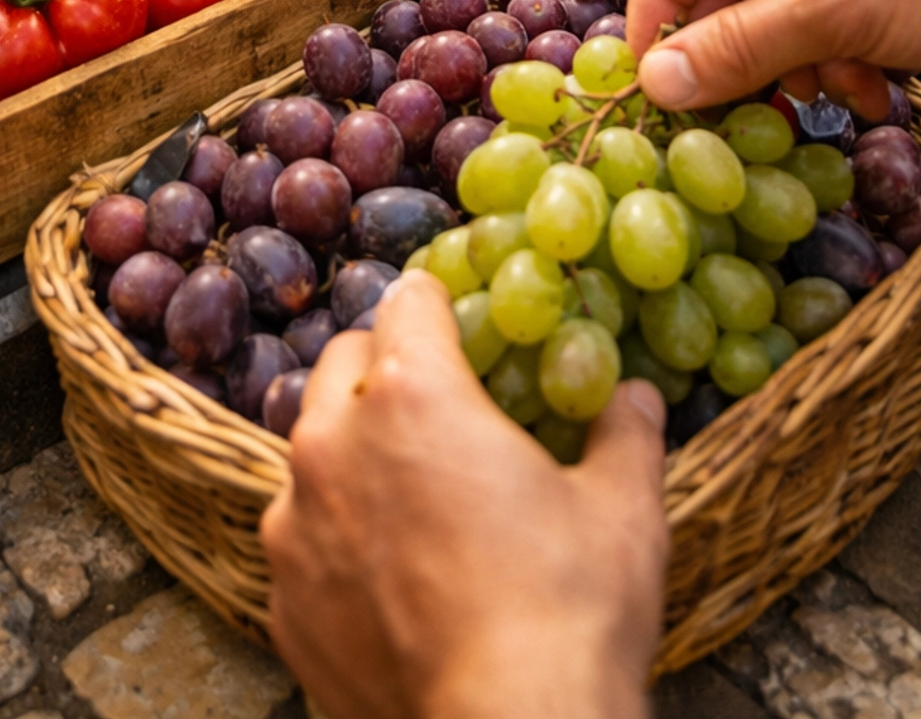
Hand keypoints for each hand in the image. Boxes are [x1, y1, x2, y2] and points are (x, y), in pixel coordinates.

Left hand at [261, 272, 666, 718]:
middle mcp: (334, 444)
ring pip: (313, 453)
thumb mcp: (622, 514)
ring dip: (355, 458)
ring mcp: (296, 526)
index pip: (407, 301)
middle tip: (442, 410)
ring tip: (416, 500)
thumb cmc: (568, 618)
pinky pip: (304, 542)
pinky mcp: (283, 601)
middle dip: (388, 371)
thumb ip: (623, 436)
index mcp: (413, 396)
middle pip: (345, 363)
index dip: (440, 307)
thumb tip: (636, 397)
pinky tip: (393, 580)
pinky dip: (338, 544)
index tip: (461, 326)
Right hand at [628, 0, 920, 118]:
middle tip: (740, 102)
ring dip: (797, 58)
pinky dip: (839, 54)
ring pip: (782, 0)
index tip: (653, 72)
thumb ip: (740, 47)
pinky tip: (873, 88)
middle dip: (743, 43)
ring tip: (834, 94)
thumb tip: (655, 82)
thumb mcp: (836, 10)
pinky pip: (829, 9)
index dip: (661, 4)